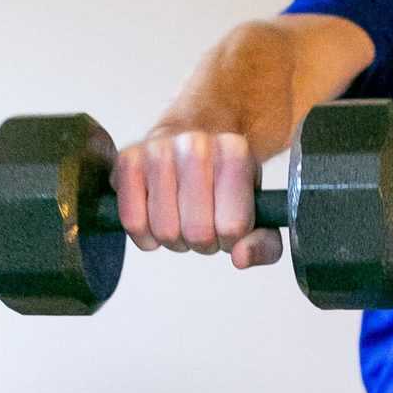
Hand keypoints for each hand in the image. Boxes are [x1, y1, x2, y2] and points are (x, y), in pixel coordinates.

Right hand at [111, 131, 283, 268]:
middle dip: (202, 242)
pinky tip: (156, 219)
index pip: (232, 227)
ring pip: (164, 231)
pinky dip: (145, 234)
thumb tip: (239, 258)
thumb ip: (264, 244)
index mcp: (234, 152)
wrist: (194, 134)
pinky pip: (133, 222)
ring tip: (181, 219)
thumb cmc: (226, 181)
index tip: (227, 224)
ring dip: (174, 239)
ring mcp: (157, 149)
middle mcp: (195, 144)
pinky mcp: (128, 160)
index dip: (230, 239)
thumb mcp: (258, 210)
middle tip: (203, 224)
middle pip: (197, 233)